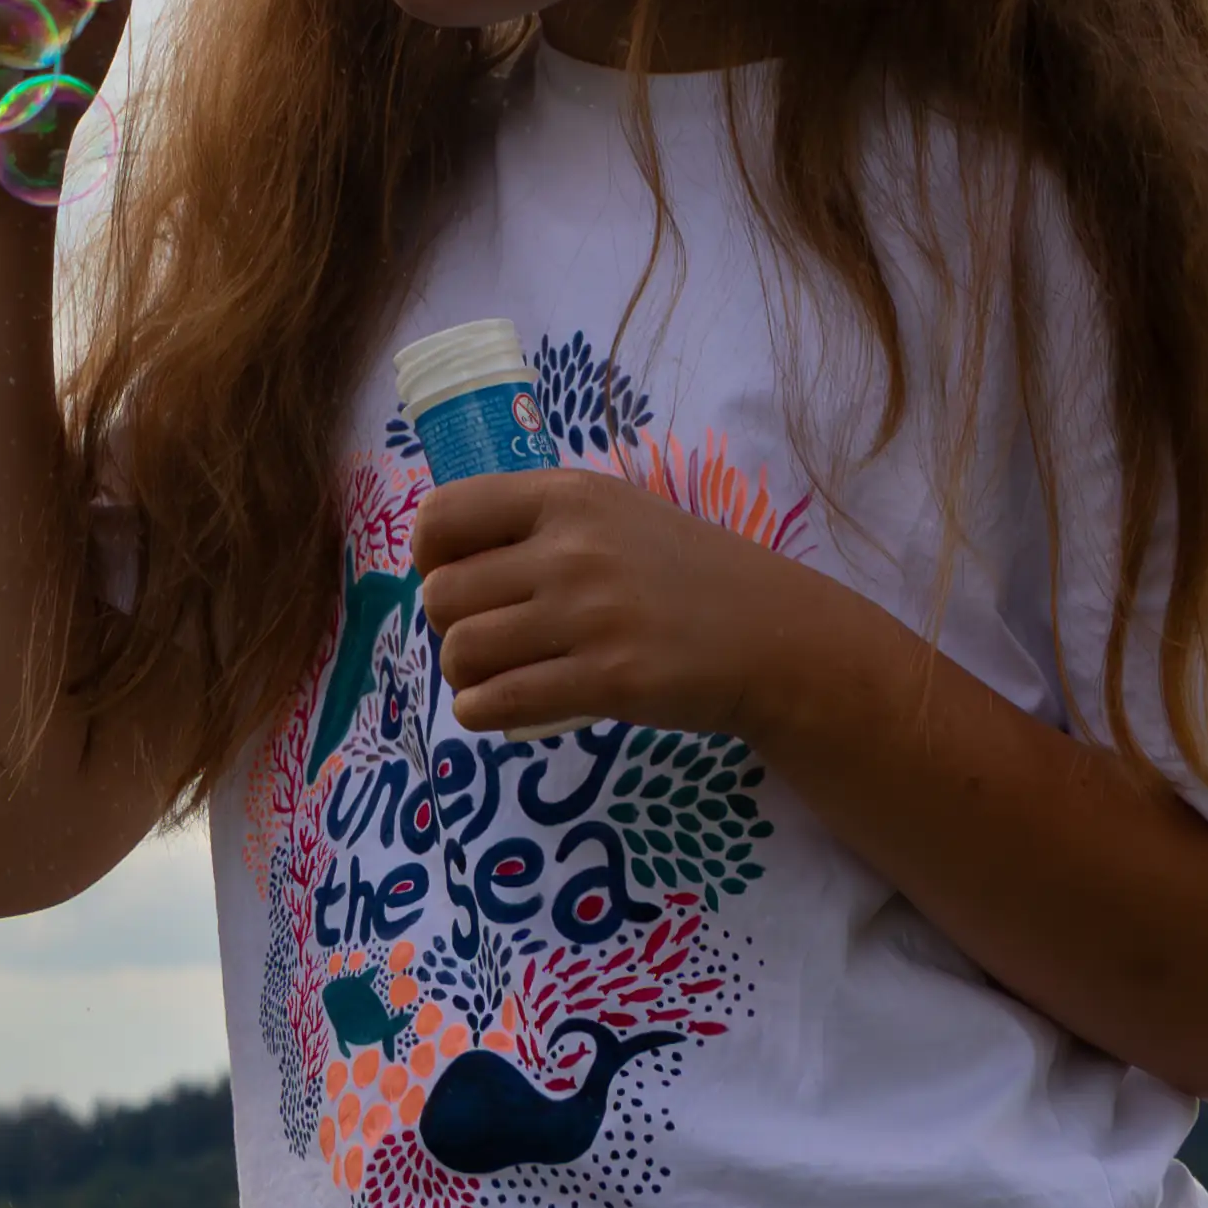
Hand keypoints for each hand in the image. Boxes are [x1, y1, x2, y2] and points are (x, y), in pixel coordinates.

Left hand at [409, 465, 848, 740]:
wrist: (777, 636)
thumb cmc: (684, 575)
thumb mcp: (613, 515)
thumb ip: (537, 524)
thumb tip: (444, 556)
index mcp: (566, 496)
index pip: (441, 515)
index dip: (429, 556)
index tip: (455, 577)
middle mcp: (572, 550)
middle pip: (442, 595)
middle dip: (448, 624)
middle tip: (485, 636)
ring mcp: (590, 617)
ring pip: (461, 651)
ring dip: (464, 673)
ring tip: (494, 675)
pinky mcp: (609, 682)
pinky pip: (498, 702)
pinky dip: (479, 711)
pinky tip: (495, 708)